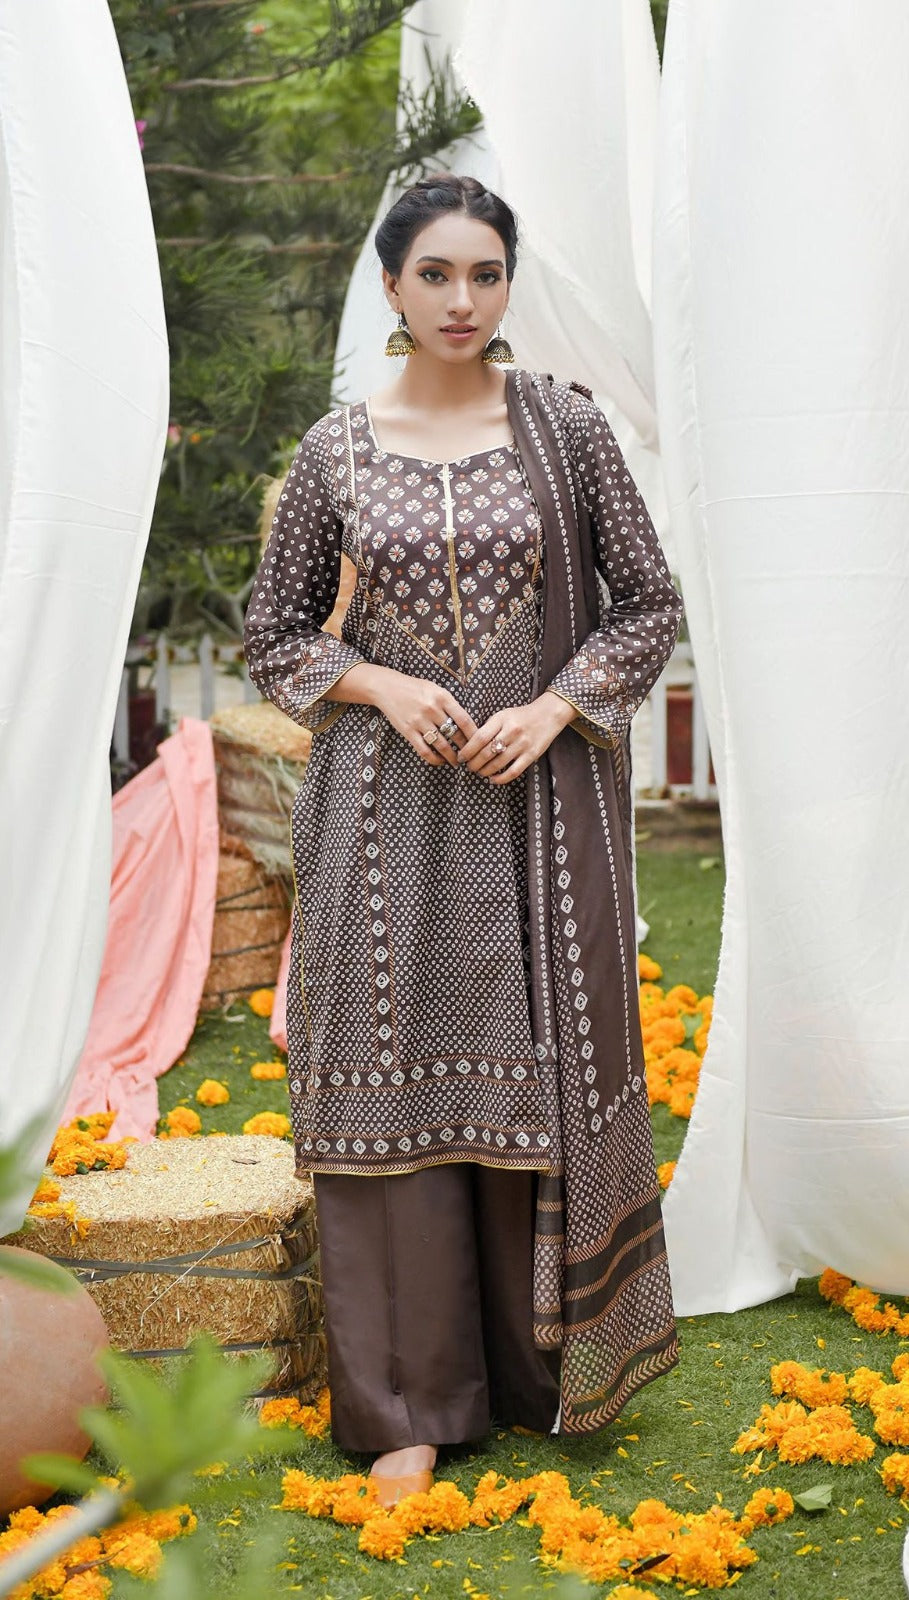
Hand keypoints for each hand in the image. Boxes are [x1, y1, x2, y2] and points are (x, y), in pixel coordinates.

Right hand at [372, 670, 477, 766]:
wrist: (388, 688)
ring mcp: (419, 721)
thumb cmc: (415, 688)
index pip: (464, 720)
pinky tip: (440, 761)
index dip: (474, 734)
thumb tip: (466, 723)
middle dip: (465, 748)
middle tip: (471, 756)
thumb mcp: (435, 689)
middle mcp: (432, 709)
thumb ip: (450, 703)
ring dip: (452, 757)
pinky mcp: (408, 731)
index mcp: (442, 697)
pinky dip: (435, 759)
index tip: (480, 742)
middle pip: (455, 734)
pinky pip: (424, 750)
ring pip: (442, 745)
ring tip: (457, 762)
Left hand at [457, 692, 575, 783]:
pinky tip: (493, 779)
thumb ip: (488, 728)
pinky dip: (500, 778)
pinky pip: (513, 772)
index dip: (467, 750)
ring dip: (484, 771)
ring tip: (479, 772)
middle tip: (469, 767)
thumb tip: (470, 746)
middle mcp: (511, 732)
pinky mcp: (531, 755)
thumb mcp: (502, 715)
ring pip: (498, 764)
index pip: (479, 738)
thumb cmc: (520, 716)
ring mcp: (522, 744)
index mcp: (501, 719)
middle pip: (486, 753)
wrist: (547, 715)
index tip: (461, 757)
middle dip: (474, 764)